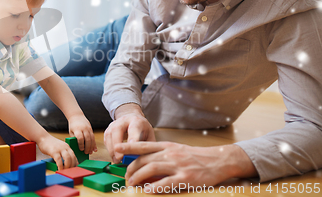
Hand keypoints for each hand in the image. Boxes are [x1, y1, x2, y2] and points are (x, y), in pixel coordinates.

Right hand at [36, 135, 77, 170]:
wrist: (43, 137)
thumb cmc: (50, 144)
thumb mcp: (60, 147)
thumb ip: (63, 152)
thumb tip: (66, 162)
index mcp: (67, 147)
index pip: (74, 156)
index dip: (75, 163)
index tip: (74, 169)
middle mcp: (65, 147)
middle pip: (72, 157)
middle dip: (72, 166)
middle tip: (70, 171)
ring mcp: (59, 149)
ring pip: (67, 158)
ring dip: (67, 166)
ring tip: (65, 171)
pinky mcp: (54, 151)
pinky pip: (59, 160)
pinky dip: (60, 166)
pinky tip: (59, 169)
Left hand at [68, 114, 96, 154]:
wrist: (77, 116)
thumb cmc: (73, 126)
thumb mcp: (71, 132)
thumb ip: (74, 138)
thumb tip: (78, 148)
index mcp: (77, 129)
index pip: (80, 138)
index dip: (81, 144)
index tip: (81, 149)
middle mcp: (84, 128)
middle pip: (87, 138)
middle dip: (87, 147)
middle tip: (86, 153)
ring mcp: (88, 128)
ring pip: (92, 138)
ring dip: (92, 146)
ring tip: (90, 152)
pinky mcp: (91, 129)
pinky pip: (94, 137)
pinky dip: (94, 144)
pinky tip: (94, 149)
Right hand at [104, 111, 154, 162]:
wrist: (132, 119)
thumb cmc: (142, 130)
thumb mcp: (149, 136)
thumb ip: (146, 147)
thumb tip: (144, 161)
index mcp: (137, 121)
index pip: (134, 128)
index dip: (132, 138)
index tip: (131, 147)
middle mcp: (124, 120)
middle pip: (117, 129)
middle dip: (118, 144)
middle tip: (120, 157)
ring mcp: (114, 124)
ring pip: (109, 134)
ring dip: (112, 149)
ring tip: (117, 160)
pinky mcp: (108, 130)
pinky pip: (106, 140)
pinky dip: (109, 149)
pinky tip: (114, 157)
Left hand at [115, 142, 256, 190]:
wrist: (218, 160)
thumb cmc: (196, 157)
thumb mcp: (177, 151)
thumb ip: (161, 155)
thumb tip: (144, 164)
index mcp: (168, 146)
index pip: (144, 145)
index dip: (129, 146)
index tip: (117, 148)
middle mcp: (171, 153)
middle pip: (145, 159)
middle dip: (132, 168)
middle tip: (125, 177)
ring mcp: (178, 165)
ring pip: (152, 168)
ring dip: (139, 176)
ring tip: (131, 183)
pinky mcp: (186, 178)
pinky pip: (167, 183)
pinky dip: (155, 187)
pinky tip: (147, 191)